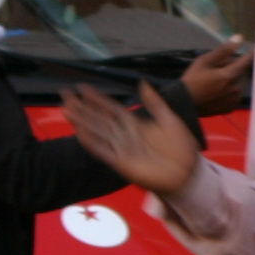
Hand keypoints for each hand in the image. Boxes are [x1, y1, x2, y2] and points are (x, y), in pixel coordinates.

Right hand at [58, 83, 202, 196]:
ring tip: (67, 110)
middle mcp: (125, 135)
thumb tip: (142, 82)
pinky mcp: (122, 164)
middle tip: (66, 95)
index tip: (82, 88)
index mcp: (135, 124)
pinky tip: (80, 133)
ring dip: (82, 122)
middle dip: (83, 108)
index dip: (97, 99)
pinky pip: (104, 151)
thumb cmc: (181, 147)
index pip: (111, 109)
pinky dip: (92, 143)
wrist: (188, 172)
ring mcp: (122, 149)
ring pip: (98, 132)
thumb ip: (154, 103)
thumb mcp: (169, 119)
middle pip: (99, 119)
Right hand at [177, 37, 251, 112]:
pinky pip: (235, 95)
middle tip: (218, 68)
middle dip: (234, 68)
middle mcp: (236, 89)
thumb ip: (224, 50)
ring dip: (232, 80)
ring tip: (217, 81)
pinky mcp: (231, 108)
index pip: (246, 61)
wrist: (184, 104)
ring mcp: (234, 100)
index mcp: (230, 76)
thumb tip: (239, 38)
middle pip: (241, 73)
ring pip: (239, 84)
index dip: (251, 54)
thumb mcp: (205, 61)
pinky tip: (218, 91)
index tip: (254, 48)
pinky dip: (230, 91)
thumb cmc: (193, 80)